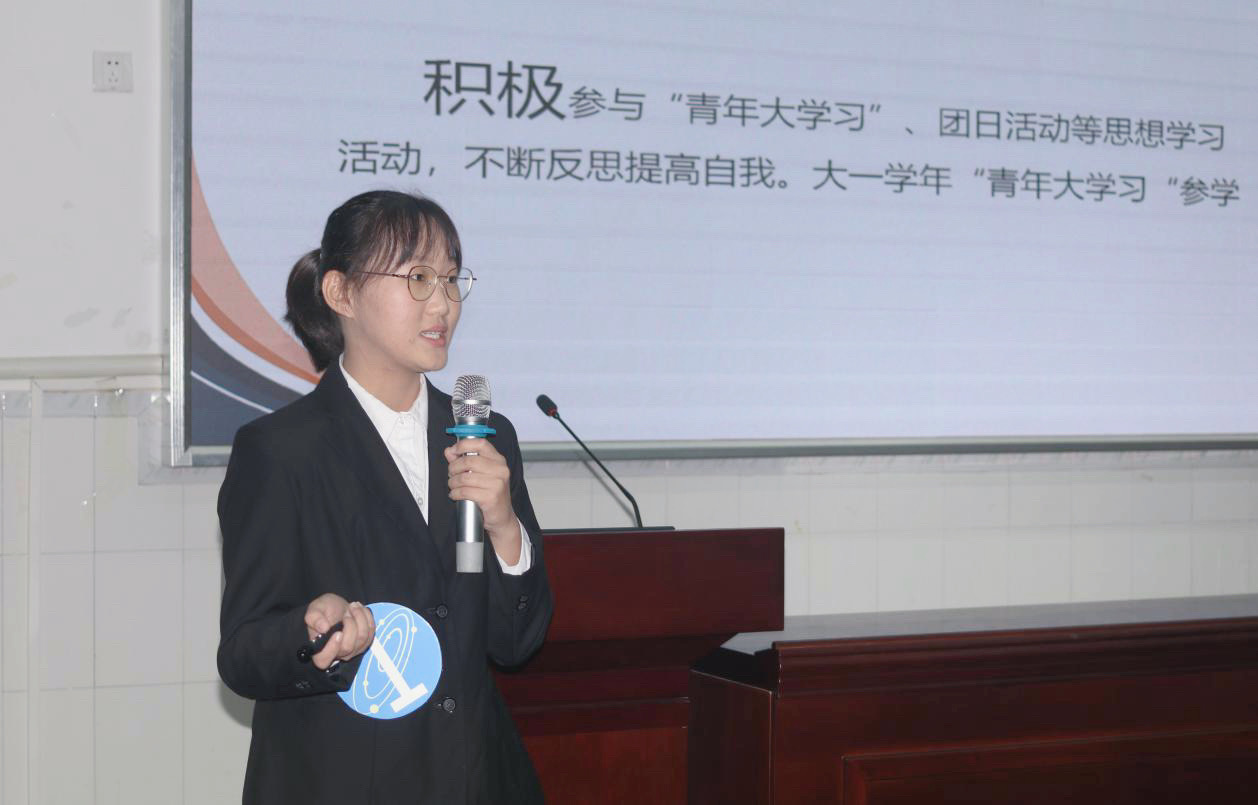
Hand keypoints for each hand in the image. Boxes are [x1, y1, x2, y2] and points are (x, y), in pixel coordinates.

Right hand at [305, 594, 375, 670]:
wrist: (337, 607)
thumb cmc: (323, 610)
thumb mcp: (314, 609)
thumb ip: (314, 618)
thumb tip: (323, 628)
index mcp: (319, 650)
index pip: (323, 660)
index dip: (331, 649)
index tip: (337, 633)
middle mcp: (336, 654)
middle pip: (347, 647)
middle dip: (350, 625)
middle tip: (347, 611)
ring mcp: (352, 651)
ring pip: (362, 638)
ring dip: (360, 618)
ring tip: (353, 606)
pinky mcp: (364, 643)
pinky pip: (371, 632)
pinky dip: (367, 617)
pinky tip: (360, 609)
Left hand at [445, 438, 521, 563]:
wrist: (502, 518)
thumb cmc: (491, 494)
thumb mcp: (481, 474)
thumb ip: (465, 460)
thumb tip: (449, 451)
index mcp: (498, 460)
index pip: (481, 443)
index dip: (463, 445)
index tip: (454, 451)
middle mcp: (500, 470)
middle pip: (469, 461)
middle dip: (454, 468)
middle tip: (451, 474)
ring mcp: (497, 484)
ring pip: (464, 477)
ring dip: (453, 482)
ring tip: (453, 486)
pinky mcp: (491, 497)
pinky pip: (465, 491)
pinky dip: (455, 493)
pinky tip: (455, 495)